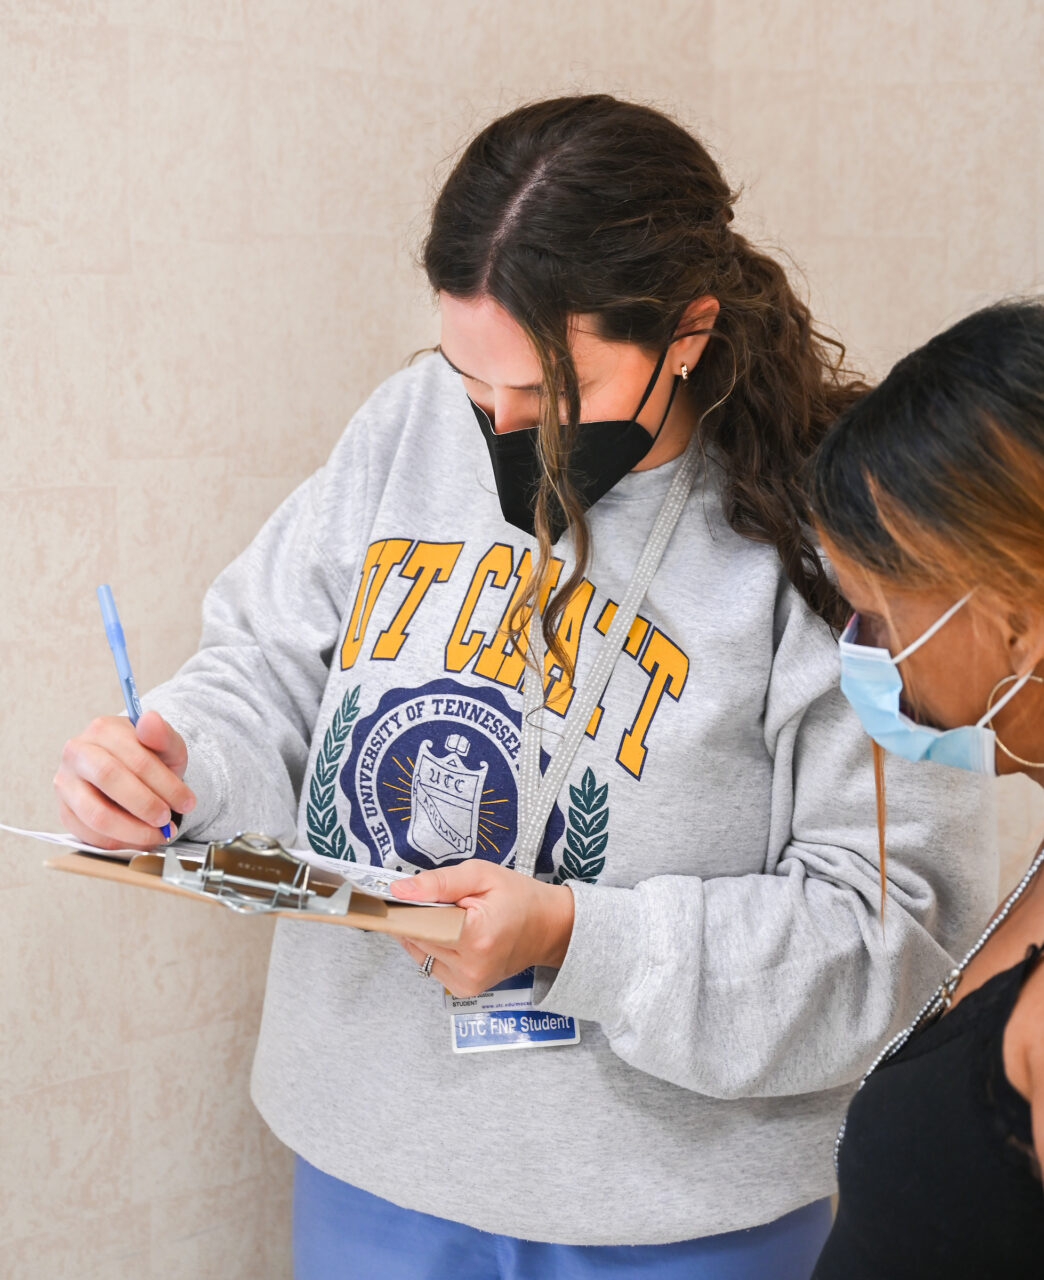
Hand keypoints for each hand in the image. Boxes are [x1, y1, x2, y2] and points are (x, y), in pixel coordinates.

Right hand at [54, 710, 195, 849]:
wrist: (133, 774)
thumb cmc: (150, 758)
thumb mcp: (166, 746)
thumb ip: (163, 735)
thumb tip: (150, 719)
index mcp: (103, 729)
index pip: (134, 757)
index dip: (164, 784)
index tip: (186, 802)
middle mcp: (77, 752)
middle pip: (110, 779)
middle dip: (146, 804)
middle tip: (167, 819)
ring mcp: (66, 783)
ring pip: (96, 813)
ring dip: (133, 830)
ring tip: (157, 834)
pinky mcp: (64, 810)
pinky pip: (88, 833)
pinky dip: (118, 842)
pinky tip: (139, 839)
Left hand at [391, 861, 574, 997]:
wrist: (549, 928)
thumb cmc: (520, 897)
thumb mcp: (481, 874)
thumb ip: (439, 882)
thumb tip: (400, 890)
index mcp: (476, 937)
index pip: (420, 926)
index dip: (405, 909)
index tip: (398, 897)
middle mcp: (471, 966)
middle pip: (417, 939)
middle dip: (416, 917)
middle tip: (431, 899)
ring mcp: (468, 982)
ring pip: (420, 953)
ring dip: (424, 932)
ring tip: (447, 915)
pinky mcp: (465, 989)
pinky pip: (431, 965)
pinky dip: (433, 947)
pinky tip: (450, 933)